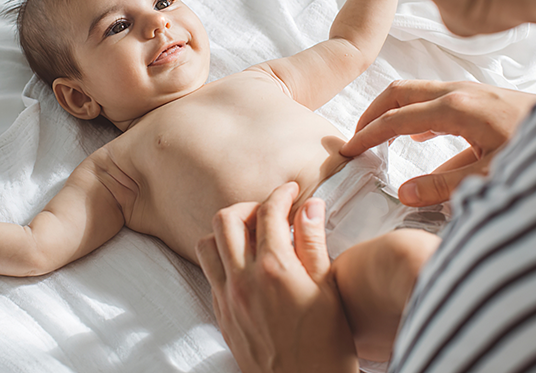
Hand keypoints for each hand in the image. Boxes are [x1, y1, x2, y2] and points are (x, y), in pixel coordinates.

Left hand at [196, 184, 356, 372]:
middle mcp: (244, 280)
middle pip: (226, 220)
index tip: (291, 191)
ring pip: (207, 245)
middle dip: (247, 206)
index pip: (268, 212)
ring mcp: (228, 298)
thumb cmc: (327, 344)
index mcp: (275, 269)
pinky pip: (209, 273)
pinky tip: (245, 265)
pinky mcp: (221, 315)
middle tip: (268, 211)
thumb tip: (310, 206)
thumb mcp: (328, 289)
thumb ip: (313, 243)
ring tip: (251, 236)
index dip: (280, 194)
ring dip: (226, 232)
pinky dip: (222, 258)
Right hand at [340, 80, 535, 205]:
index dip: (367, 135)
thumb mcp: (491, 176)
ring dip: (393, 113)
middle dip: (372, 114)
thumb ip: (444, 186)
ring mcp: (471, 92)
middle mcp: (459, 93)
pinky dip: (417, 116)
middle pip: (399, 93)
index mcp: (456, 108)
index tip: (346, 151)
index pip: (396, 119)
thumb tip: (403, 193)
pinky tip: (420, 140)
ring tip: (379, 140)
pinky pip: (437, 102)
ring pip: (417, 94)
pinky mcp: (483, 100)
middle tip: (355, 138)